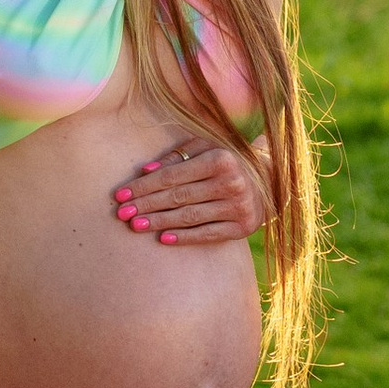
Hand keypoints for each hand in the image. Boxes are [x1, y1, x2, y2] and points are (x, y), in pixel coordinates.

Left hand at [114, 139, 269, 248]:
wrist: (268, 181)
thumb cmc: (226, 161)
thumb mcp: (205, 149)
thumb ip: (176, 156)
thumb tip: (145, 171)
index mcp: (221, 159)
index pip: (173, 176)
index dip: (144, 187)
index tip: (120, 195)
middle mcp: (232, 183)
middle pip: (178, 197)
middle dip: (146, 205)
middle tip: (122, 214)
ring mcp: (239, 207)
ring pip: (189, 217)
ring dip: (159, 222)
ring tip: (136, 225)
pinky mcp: (243, 228)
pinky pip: (207, 234)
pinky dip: (184, 237)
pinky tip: (163, 238)